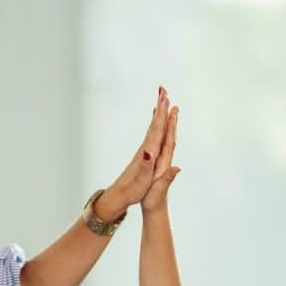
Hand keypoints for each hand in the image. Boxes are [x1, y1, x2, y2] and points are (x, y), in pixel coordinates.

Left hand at [95, 87, 179, 220]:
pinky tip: (155, 122)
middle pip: (154, 124)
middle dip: (160, 107)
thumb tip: (149, 153)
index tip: (165, 98)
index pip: (156, 130)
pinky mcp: (144, 155)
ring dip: (158, 113)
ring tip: (162, 100)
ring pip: (153, 127)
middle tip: (163, 90)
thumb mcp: (141, 180)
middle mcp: (146, 149)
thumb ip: (146, 166)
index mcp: (148, 153)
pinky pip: (152, 135)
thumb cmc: (132, 190)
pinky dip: (155, 125)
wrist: (120, 195)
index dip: (162, 114)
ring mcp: (144, 151)